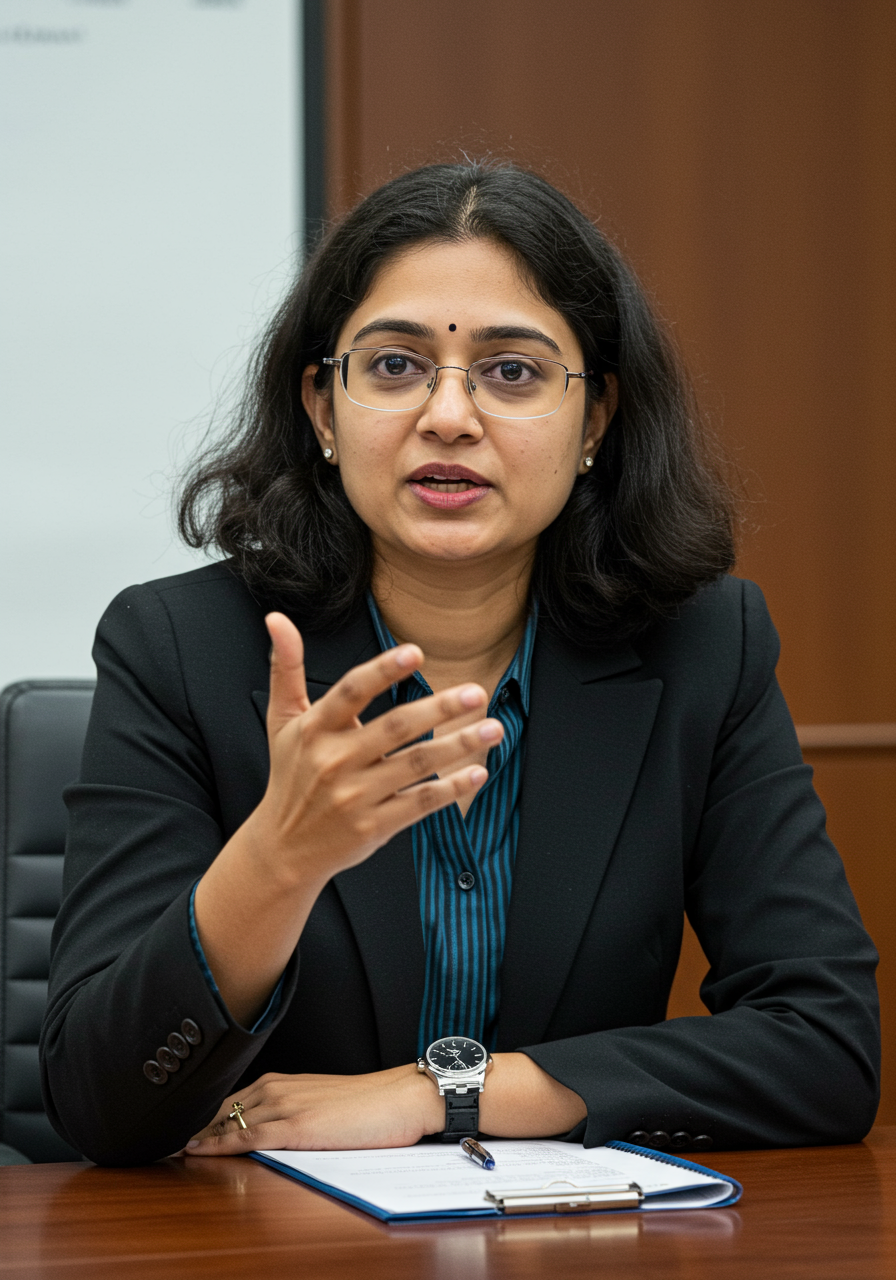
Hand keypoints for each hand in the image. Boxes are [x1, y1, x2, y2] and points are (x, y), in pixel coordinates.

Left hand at [185, 1065, 442, 1155]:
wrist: (399, 1098)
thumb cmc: (367, 1104)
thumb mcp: (319, 1103)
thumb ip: (289, 1112)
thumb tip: (266, 1132)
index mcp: (281, 1082)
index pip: (226, 1099)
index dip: (198, 1116)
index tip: (175, 1128)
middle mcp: (276, 1089)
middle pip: (219, 1108)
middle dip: (189, 1125)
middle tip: (157, 1139)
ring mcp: (284, 1106)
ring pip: (226, 1121)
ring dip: (196, 1136)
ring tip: (166, 1148)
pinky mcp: (295, 1127)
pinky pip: (247, 1136)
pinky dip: (217, 1144)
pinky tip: (197, 1150)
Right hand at [250, 611, 503, 886]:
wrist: (283, 847)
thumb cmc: (290, 776)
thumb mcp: (281, 721)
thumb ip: (286, 668)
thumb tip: (277, 619)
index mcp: (315, 729)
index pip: (352, 692)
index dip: (383, 670)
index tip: (416, 653)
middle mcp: (334, 761)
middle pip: (395, 728)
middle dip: (440, 708)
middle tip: (476, 693)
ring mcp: (355, 796)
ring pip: (416, 765)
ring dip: (459, 746)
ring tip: (492, 728)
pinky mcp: (374, 826)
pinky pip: (419, 804)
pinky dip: (451, 789)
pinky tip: (477, 773)